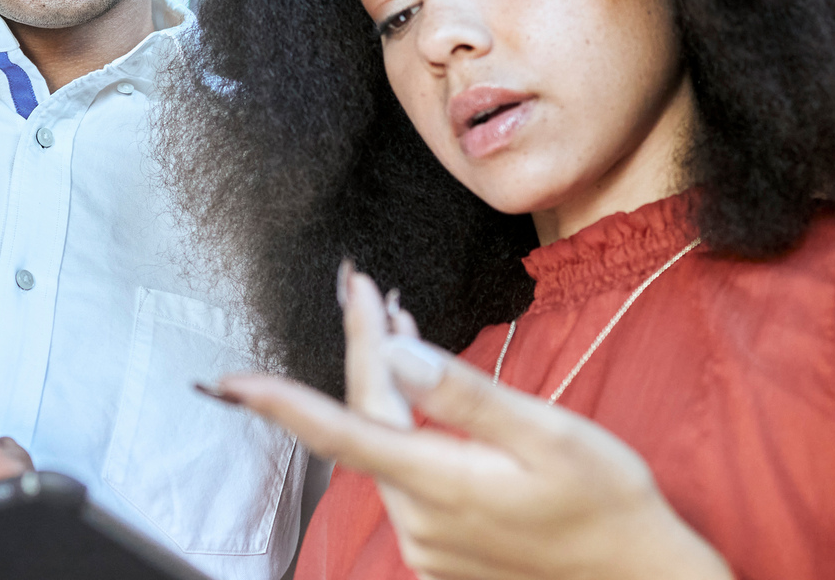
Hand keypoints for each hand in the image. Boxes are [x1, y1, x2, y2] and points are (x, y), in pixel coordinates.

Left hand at [214, 264, 730, 579]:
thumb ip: (466, 393)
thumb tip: (397, 355)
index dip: (278, 402)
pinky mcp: (443, 549)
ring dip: (381, 382)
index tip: (227, 378)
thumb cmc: (607, 504)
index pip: (341, 430)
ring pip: (384, 444)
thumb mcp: (549, 434)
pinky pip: (405, 472)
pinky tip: (416, 390)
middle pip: (365, 420)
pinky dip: (403, 423)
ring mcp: (428, 541)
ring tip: (391, 318)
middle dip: (361, 348)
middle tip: (361, 284)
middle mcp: (419, 520)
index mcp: (440, 484)